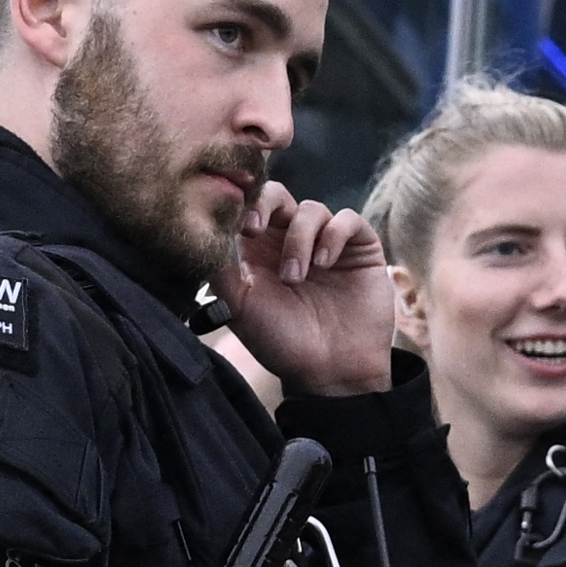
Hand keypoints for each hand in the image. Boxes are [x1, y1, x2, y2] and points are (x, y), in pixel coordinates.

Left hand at [213, 183, 401, 395]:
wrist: (330, 371)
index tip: (237, 226)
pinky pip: (347, 220)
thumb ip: (220, 270)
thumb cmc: (281, 342)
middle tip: (256, 230)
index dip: (241, 206)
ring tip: (295, 278)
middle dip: (266, 205)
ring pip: (311, 209)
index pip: (248, 208)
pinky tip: (325, 264)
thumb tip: (206, 233)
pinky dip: (333, 235)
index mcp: (260, 250)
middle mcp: (291, 240)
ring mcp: (327, 242)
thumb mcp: (240, 307)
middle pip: (278, 195)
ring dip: (299, 240)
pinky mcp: (359, 247)